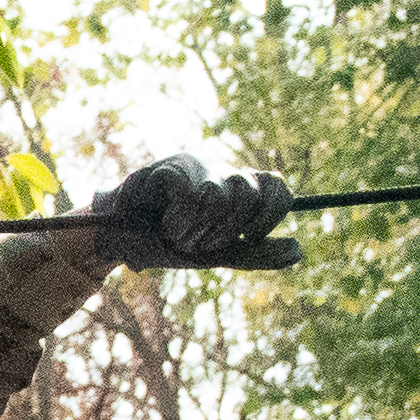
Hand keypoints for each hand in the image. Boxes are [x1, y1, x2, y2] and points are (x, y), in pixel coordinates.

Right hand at [87, 154, 301, 269]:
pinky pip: (191, 195)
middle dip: (223, 231)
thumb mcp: (219, 255)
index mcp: (237, 187)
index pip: (277, 186)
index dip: (271, 214)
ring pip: (219, 197)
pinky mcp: (168, 167)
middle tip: (199, 240)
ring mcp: (195, 164)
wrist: (120, 242)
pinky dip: (179, 221)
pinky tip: (163, 225)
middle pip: (248, 194)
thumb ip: (257, 254)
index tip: (250, 236)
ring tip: (177, 234)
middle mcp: (220, 170)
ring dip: (197, 230)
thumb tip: (299, 249)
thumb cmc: (168, 244)